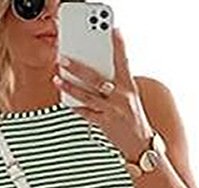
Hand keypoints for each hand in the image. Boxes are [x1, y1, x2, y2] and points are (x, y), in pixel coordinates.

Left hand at [52, 27, 152, 163]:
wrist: (141, 146)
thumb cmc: (134, 119)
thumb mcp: (131, 98)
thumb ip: (117, 84)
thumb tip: (94, 73)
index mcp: (130, 87)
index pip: (124, 62)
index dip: (119, 45)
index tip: (113, 30)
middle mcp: (122, 97)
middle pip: (96, 78)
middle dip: (77, 68)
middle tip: (63, 59)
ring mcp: (113, 110)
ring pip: (87, 95)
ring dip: (70, 86)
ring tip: (57, 78)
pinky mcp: (106, 124)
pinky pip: (87, 113)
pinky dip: (76, 107)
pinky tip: (67, 101)